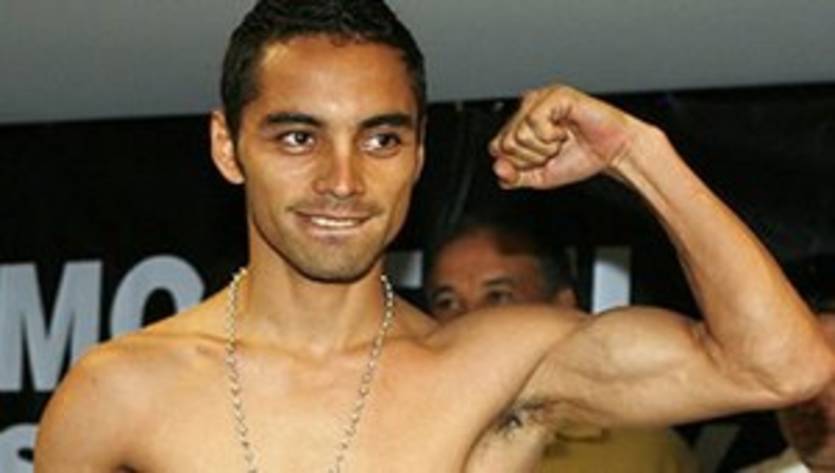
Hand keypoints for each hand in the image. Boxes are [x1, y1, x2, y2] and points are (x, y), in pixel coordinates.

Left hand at [489, 84, 647, 188]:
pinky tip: (564, 131)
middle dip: (532, 156)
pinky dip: (551, 135)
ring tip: (560, 140)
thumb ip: (514, 177)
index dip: (519, 163)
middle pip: (506, 142)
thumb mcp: (539, 176)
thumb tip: (497, 169)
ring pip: (519, 133)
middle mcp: (526, 109)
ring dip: (544, 147)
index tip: (541, 161)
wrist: (612, 152)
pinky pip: (534, 121)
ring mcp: (539, 99)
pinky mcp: (554, 95)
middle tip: (553, 150)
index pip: (496, 148)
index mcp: (519, 124)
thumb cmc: (579, 158)